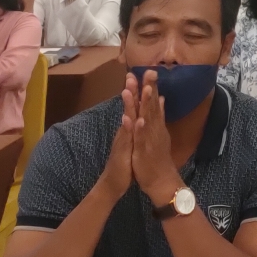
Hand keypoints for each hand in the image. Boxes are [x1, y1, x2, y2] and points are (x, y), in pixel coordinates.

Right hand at [98, 83, 135, 200]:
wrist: (113, 184)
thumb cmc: (125, 162)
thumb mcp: (133, 142)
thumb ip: (136, 127)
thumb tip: (142, 112)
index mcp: (130, 128)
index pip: (136, 106)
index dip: (139, 90)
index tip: (143, 73)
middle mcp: (125, 131)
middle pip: (130, 108)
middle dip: (132, 91)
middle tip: (132, 73)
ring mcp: (122, 140)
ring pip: (127, 120)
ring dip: (128, 105)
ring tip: (129, 89)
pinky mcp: (122, 152)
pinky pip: (126, 139)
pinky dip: (129, 129)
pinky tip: (131, 119)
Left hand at [128, 71, 180, 204]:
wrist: (161, 180)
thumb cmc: (157, 156)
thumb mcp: (159, 132)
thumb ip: (160, 115)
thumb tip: (162, 98)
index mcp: (155, 123)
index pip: (153, 101)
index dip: (150, 85)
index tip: (147, 69)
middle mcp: (154, 128)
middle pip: (151, 105)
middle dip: (149, 88)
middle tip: (149, 71)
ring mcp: (150, 138)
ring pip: (147, 118)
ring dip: (145, 104)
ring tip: (144, 88)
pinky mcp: (145, 150)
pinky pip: (142, 138)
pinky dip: (140, 128)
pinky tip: (137, 119)